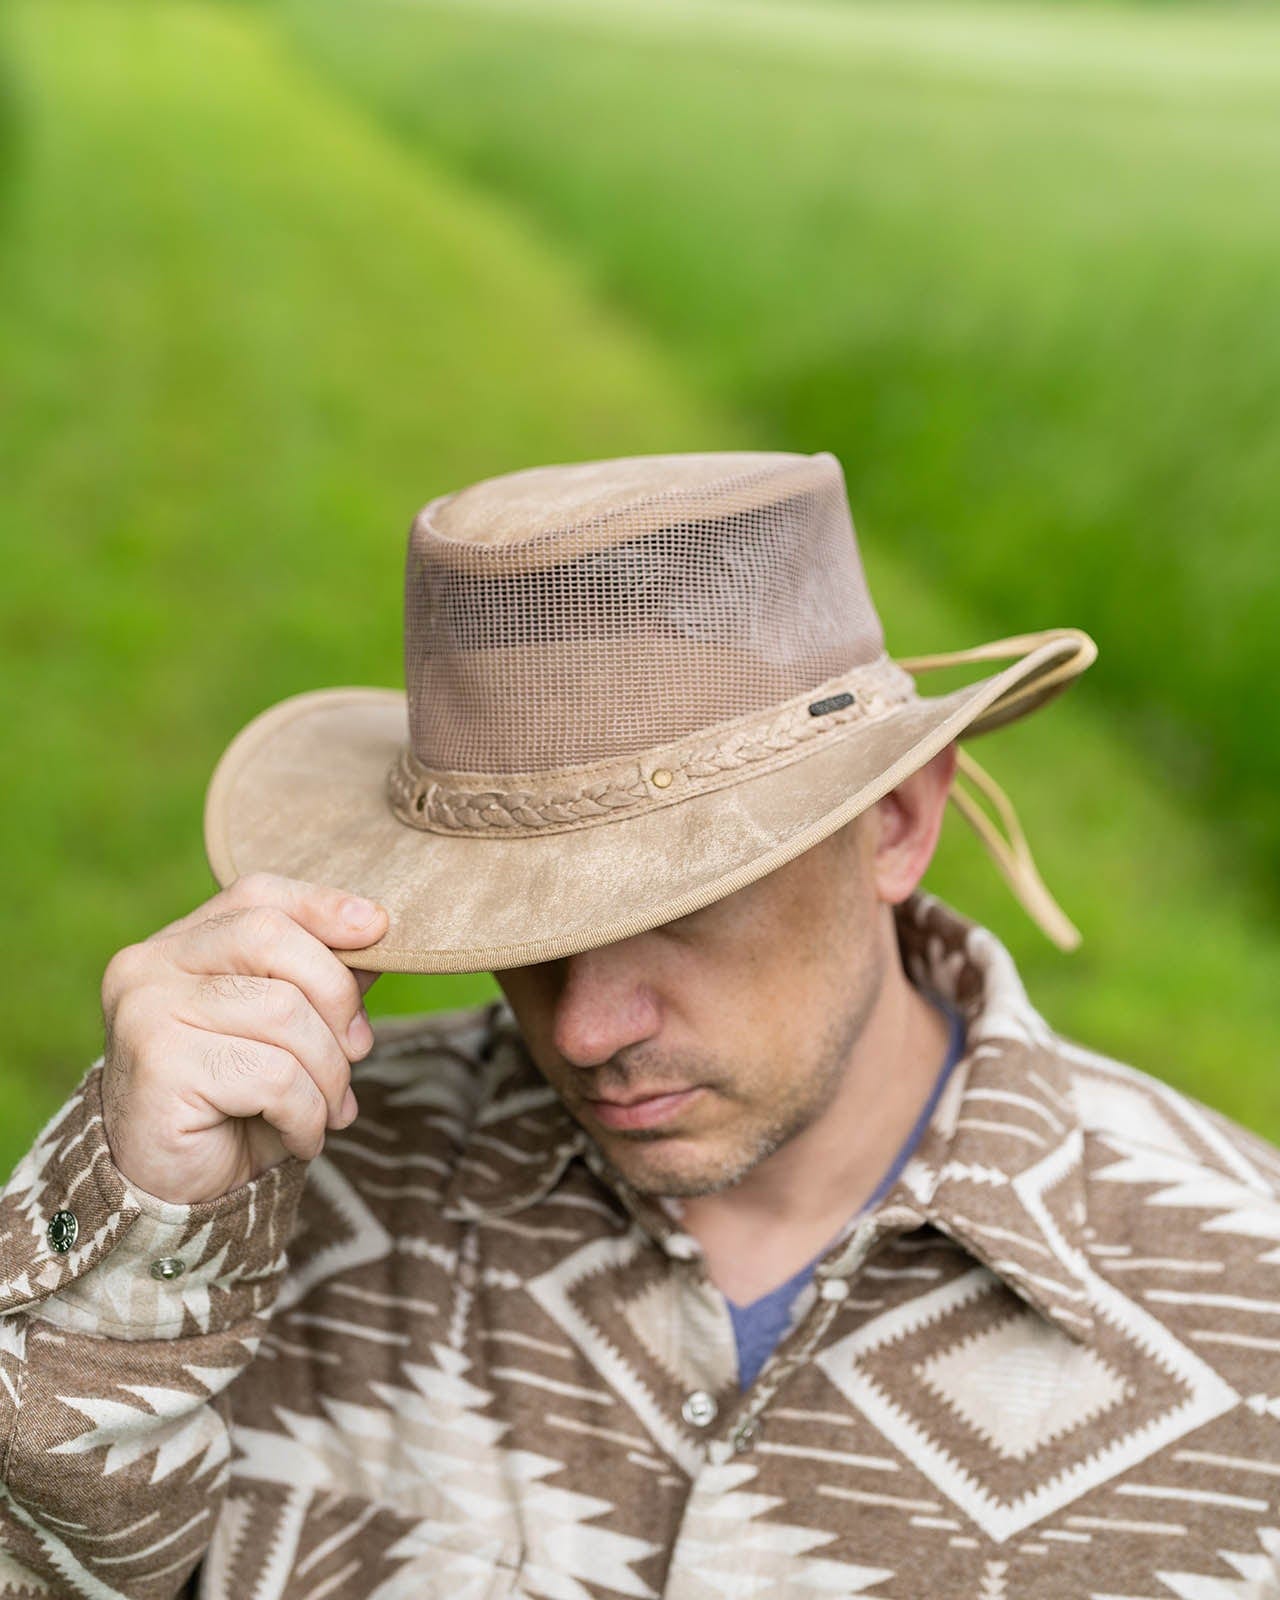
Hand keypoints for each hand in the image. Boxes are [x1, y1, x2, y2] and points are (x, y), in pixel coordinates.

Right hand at [99, 872, 388, 1202]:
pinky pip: (273, 1075)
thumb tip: (378, 934)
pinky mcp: (160, 1068)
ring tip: (327, 1108)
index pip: (256, 896)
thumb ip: (321, 980)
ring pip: (284, 1012)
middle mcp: (149, 967)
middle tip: (358, 1050)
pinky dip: (306, 1112)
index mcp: (177, 945)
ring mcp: (147, 1013)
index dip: (322, 906)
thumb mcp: (288, 1033)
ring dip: (329, 1072)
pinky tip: (299, 1136)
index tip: (379, 929)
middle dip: (337, 997)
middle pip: (272, 939)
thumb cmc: (237, 1103)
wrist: (176, 1194)